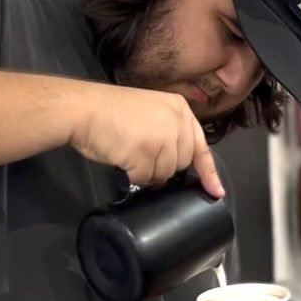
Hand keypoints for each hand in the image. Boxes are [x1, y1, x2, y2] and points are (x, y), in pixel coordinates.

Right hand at [68, 82, 224, 197]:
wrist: (84, 109)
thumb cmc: (109, 111)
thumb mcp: (150, 112)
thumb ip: (168, 131)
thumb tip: (175, 162)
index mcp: (179, 109)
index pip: (201, 146)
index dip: (208, 172)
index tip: (216, 191)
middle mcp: (176, 121)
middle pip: (181, 163)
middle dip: (162, 167)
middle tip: (139, 152)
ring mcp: (162, 138)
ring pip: (164, 174)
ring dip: (146, 172)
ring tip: (127, 151)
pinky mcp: (146, 153)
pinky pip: (145, 179)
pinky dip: (132, 175)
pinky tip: (122, 157)